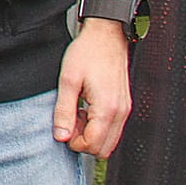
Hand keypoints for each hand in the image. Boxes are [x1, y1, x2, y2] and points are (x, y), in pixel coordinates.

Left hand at [53, 20, 131, 157]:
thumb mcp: (68, 80)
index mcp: (107, 108)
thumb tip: (61, 136)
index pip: (92, 145)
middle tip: (70, 120)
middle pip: (103, 149)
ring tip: (78, 113)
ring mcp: (125, 109)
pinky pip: (113, 129)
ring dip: (91, 135)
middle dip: (83, 141)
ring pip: (109, 142)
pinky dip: (99, 127)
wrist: (106, 35)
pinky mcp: (124, 105)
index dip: (73, 141)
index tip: (63, 125)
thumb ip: (64, 111)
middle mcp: (121, 112)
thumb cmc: (86, 53)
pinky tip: (87, 110)